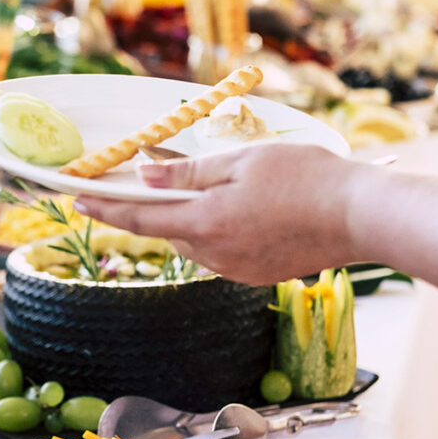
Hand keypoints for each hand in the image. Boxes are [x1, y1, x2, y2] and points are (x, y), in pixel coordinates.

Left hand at [73, 143, 368, 284]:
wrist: (359, 217)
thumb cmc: (306, 178)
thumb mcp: (241, 162)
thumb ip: (188, 174)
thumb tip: (145, 176)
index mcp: (206, 223)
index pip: (141, 217)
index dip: (107, 207)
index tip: (78, 199)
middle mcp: (214, 254)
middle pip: (168, 231)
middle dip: (158, 208)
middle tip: (155, 181)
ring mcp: (235, 270)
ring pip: (194, 243)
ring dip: (191, 221)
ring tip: (216, 192)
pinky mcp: (254, 276)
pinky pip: (219, 254)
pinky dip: (217, 233)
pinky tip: (243, 214)